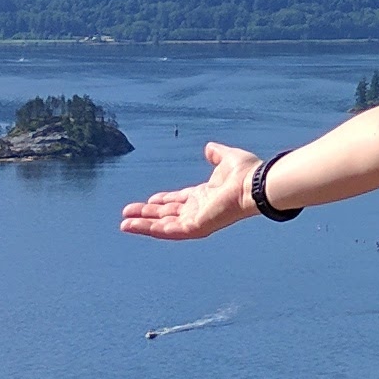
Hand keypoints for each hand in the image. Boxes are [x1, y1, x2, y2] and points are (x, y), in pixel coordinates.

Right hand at [118, 139, 261, 240]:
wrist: (255, 184)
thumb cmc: (247, 173)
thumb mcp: (227, 158)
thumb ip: (217, 153)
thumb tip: (209, 147)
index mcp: (204, 196)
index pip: (178, 200)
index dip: (163, 200)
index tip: (148, 200)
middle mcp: (198, 210)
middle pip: (167, 214)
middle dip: (147, 214)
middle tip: (127, 214)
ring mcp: (196, 220)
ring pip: (163, 225)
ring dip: (143, 224)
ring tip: (124, 224)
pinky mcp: (194, 227)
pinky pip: (167, 230)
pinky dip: (149, 229)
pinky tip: (133, 226)